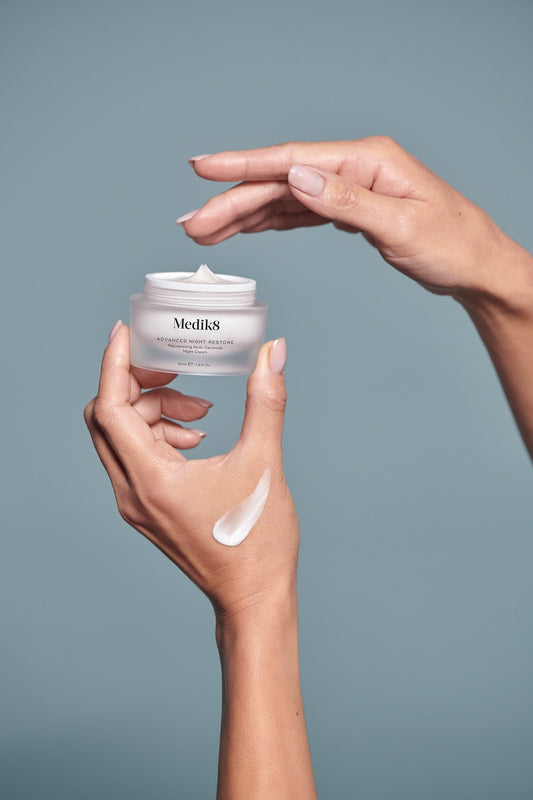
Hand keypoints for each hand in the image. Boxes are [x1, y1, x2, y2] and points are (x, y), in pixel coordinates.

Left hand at [84, 324, 295, 620]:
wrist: (253, 597)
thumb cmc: (257, 542)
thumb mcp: (264, 464)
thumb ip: (266, 401)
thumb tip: (272, 354)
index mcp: (151, 480)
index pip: (109, 408)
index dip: (115, 364)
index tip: (126, 332)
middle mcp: (132, 492)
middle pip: (107, 418)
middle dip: (137, 384)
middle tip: (173, 368)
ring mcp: (136, 504)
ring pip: (121, 437)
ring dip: (153, 410)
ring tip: (200, 410)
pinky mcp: (148, 509)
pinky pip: (136, 458)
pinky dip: (159, 434)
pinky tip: (196, 437)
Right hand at [179, 137, 526, 302]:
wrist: (476, 266)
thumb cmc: (452, 244)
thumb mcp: (401, 225)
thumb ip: (346, 202)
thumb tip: (297, 177)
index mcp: (365, 161)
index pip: (292, 160)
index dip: (243, 165)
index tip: (202, 168)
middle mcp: (353, 168)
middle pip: (280, 181)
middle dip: (232, 203)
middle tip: (193, 226)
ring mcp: (350, 188)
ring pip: (285, 198)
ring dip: (245, 215)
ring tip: (208, 232)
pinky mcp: (351, 209)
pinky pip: (301, 214)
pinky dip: (272, 222)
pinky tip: (249, 229)